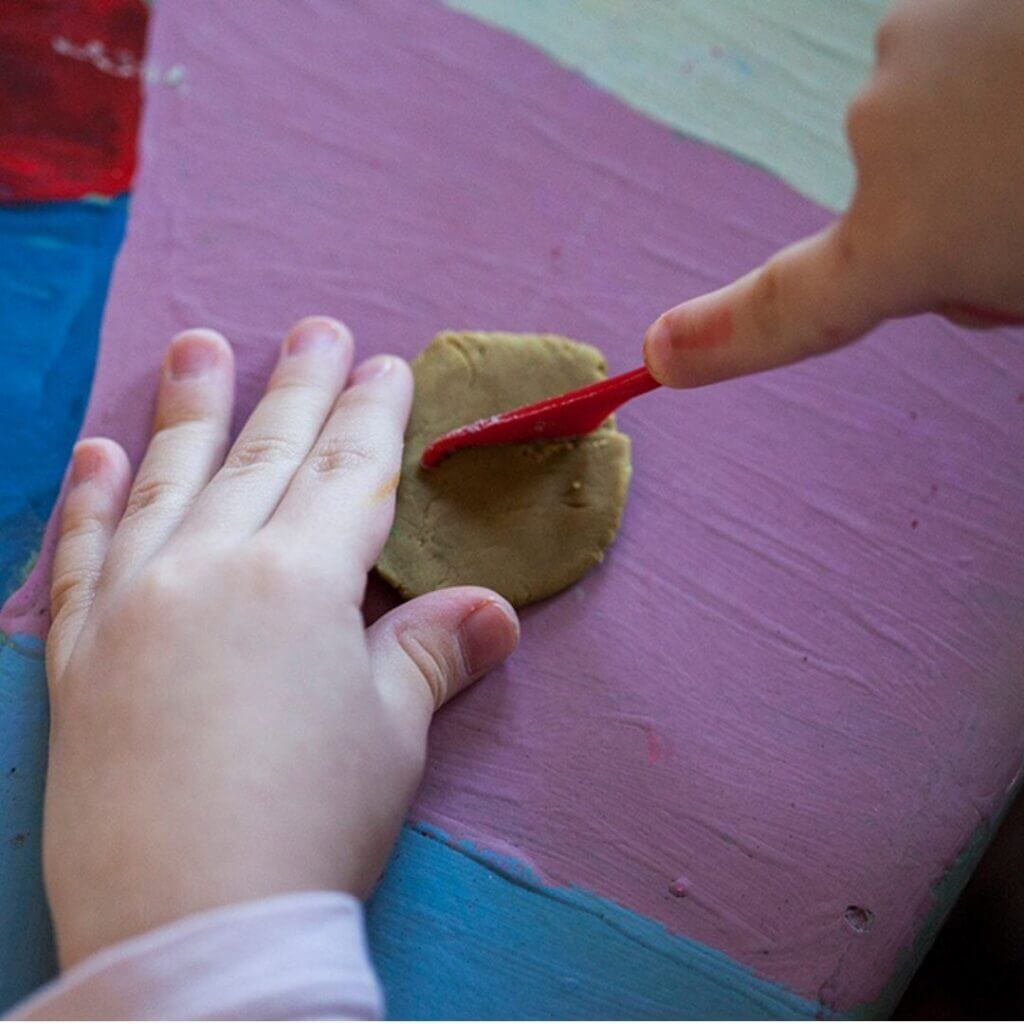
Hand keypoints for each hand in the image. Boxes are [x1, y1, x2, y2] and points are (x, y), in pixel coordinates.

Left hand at [43, 317, 518, 968]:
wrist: (191, 923)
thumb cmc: (313, 820)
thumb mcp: (390, 735)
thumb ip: (429, 652)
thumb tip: (491, 608)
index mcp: (301, 582)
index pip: (347, 474)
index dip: (373, 415)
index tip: (387, 365)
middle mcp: (213, 569)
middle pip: (266, 457)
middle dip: (298, 385)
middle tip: (315, 326)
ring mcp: (136, 605)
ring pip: (169, 482)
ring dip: (189, 409)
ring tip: (201, 343)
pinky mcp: (80, 657)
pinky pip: (82, 555)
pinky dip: (90, 498)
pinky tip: (100, 450)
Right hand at [644, 0, 1023, 387]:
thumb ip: (959, 279)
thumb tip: (934, 253)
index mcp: (905, 235)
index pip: (788, 308)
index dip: (722, 339)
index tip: (661, 357)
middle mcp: (877, 128)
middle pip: (893, 187)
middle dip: (952, 198)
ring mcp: (912, 37)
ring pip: (933, 103)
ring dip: (990, 117)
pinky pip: (962, 33)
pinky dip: (1003, 52)